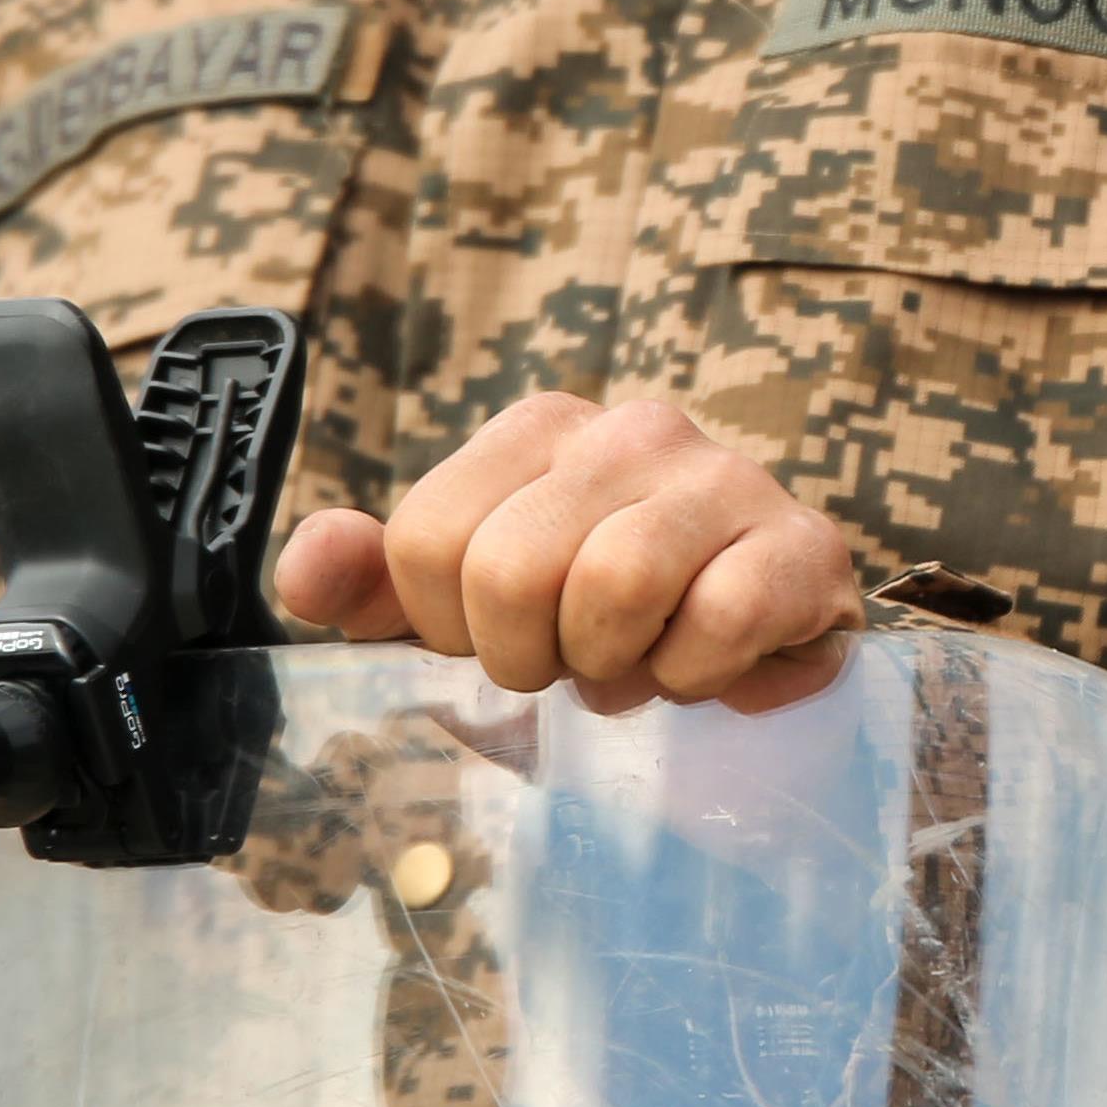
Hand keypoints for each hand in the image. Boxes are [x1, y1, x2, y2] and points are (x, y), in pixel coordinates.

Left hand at [270, 396, 856, 713]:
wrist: (760, 630)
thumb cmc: (600, 616)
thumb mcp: (470, 603)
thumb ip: (374, 581)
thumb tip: (304, 572)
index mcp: (538, 428)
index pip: (424, 543)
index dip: (451, 627)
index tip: (505, 634)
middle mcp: (631, 431)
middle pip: (509, 573)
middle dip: (531, 656)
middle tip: (574, 662)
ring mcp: (724, 477)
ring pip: (615, 587)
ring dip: (616, 668)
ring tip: (639, 662)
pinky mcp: (802, 543)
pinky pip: (720, 622)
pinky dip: (696, 677)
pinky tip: (706, 666)